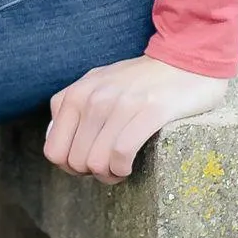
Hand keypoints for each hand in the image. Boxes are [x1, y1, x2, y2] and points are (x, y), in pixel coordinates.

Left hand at [42, 55, 228, 184]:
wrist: (185, 62)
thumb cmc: (140, 82)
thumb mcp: (97, 85)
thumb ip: (73, 109)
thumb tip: (55, 143)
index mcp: (77, 94)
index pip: (53, 150)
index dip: (70, 167)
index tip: (89, 164)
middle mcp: (94, 96)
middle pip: (75, 161)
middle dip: (91, 173)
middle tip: (109, 167)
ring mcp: (121, 102)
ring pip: (96, 162)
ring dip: (109, 175)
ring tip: (121, 168)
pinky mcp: (150, 110)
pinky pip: (121, 154)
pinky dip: (122, 169)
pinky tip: (130, 166)